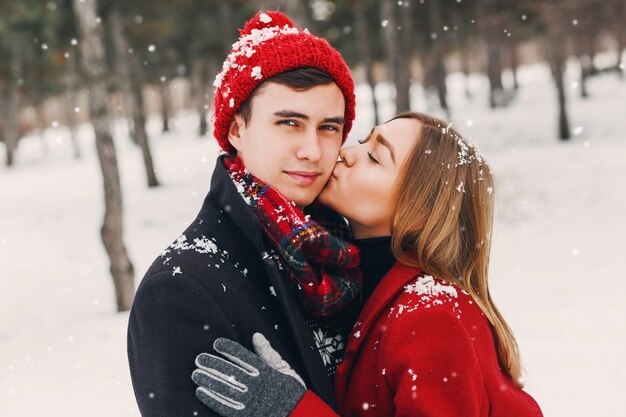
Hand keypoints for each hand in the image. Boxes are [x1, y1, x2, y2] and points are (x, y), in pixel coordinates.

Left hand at [192, 333, 306, 416]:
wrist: (297, 415)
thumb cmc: (289, 390)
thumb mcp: (283, 368)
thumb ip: (267, 353)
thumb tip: (256, 335)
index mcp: (267, 372)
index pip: (244, 357)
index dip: (229, 350)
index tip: (216, 343)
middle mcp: (257, 386)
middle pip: (231, 372)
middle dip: (214, 364)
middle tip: (199, 358)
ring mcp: (251, 401)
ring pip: (226, 389)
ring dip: (209, 381)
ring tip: (196, 374)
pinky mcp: (246, 415)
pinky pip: (225, 406)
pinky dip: (212, 399)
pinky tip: (201, 391)